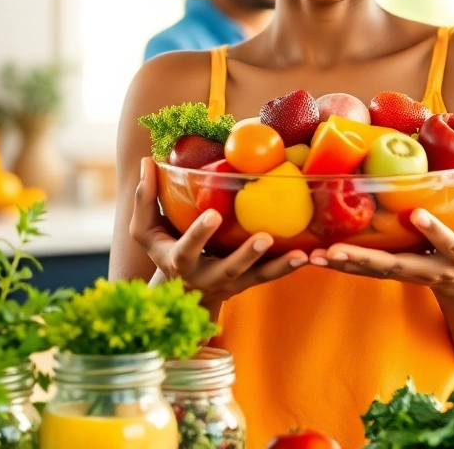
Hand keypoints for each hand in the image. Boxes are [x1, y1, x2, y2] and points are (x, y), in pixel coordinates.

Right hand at [130, 157, 307, 305]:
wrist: (181, 292)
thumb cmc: (164, 248)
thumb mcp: (146, 230)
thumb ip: (145, 198)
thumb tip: (146, 160)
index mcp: (178, 262)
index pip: (186, 250)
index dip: (198, 235)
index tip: (212, 215)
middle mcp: (206, 277)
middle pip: (228, 270)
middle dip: (245, 256)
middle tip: (264, 236)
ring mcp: (230, 283)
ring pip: (255, 277)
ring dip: (277, 266)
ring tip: (299, 254)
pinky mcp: (249, 283)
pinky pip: (270, 276)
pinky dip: (288, 266)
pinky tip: (308, 255)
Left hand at [308, 156, 453, 292]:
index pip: (448, 242)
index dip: (434, 230)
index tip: (417, 215)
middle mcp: (432, 270)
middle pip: (396, 267)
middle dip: (366, 260)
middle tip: (335, 250)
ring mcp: (410, 274)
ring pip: (374, 272)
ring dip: (344, 265)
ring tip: (314, 257)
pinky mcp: (393, 274)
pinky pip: (364, 271)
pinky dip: (340, 265)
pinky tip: (315, 257)